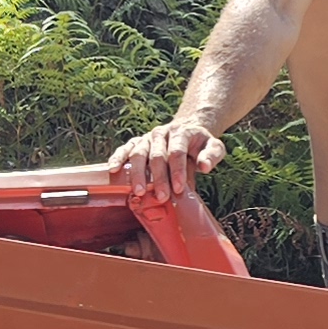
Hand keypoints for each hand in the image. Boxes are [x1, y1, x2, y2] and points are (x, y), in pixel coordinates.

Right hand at [108, 118, 225, 200]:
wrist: (186, 131)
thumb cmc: (199, 145)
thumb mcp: (214, 146)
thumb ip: (212, 155)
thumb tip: (204, 166)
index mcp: (180, 132)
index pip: (176, 152)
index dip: (177, 171)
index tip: (178, 188)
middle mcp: (161, 133)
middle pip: (157, 155)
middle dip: (158, 178)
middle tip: (161, 196)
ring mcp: (147, 138)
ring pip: (138, 153)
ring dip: (138, 174)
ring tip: (139, 191)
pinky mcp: (136, 142)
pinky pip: (124, 149)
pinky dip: (117, 158)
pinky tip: (113, 169)